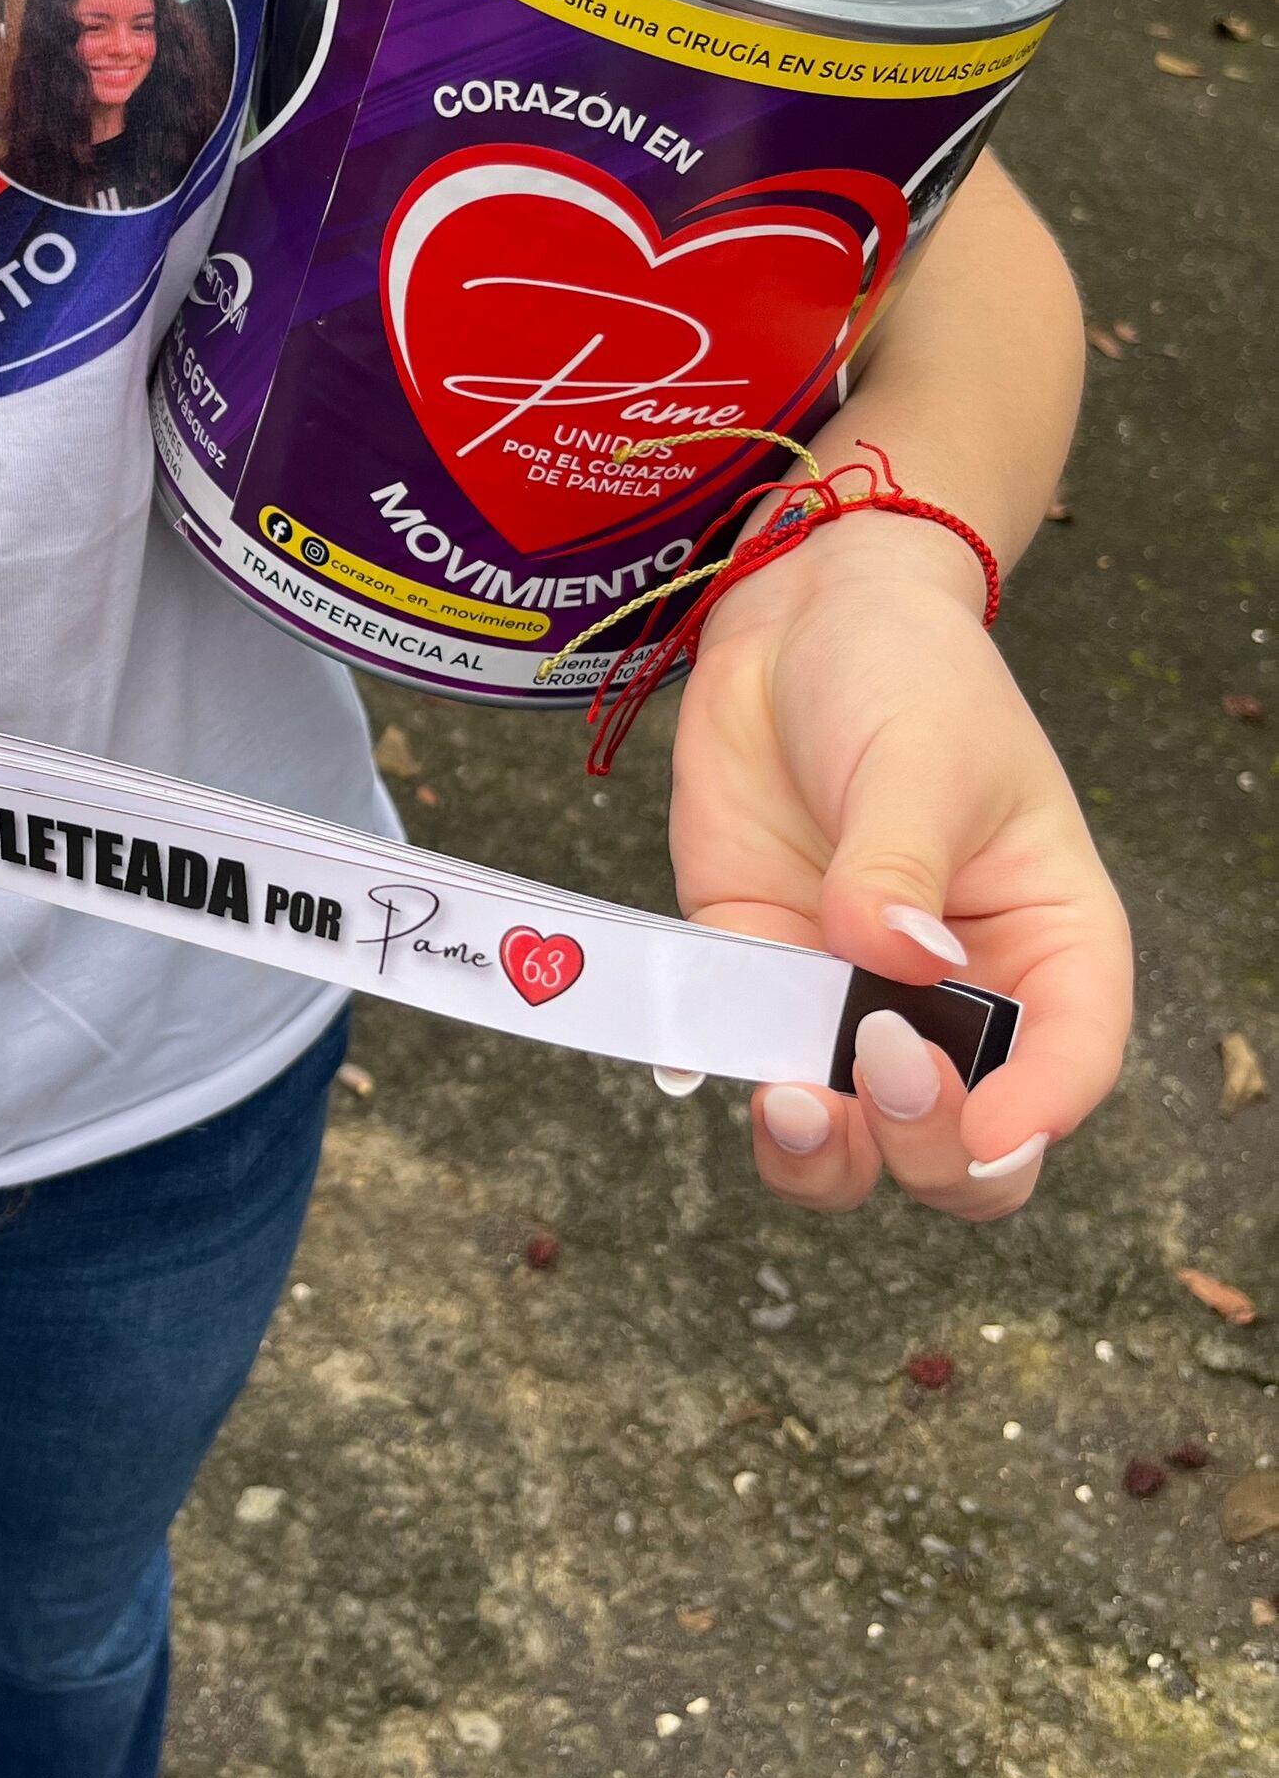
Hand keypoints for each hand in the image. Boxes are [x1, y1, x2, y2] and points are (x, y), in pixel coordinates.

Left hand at [669, 511, 1131, 1218]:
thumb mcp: (923, 754)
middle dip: (927, 1144)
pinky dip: (733, 1086)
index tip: (987, 1129)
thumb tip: (891, 952)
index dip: (1038, 1118)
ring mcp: (851, 998)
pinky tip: (706, 1067)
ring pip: (855, 1141)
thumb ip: (900, 858)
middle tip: (879, 1062)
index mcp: (1049, 944)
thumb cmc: (902, 675)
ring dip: (827, 1154)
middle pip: (964, 1143)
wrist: (792, 623)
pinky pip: (750, 1066)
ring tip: (788, 1103)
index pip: (1072, 1063)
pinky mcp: (758, 976)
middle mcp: (957, 997)